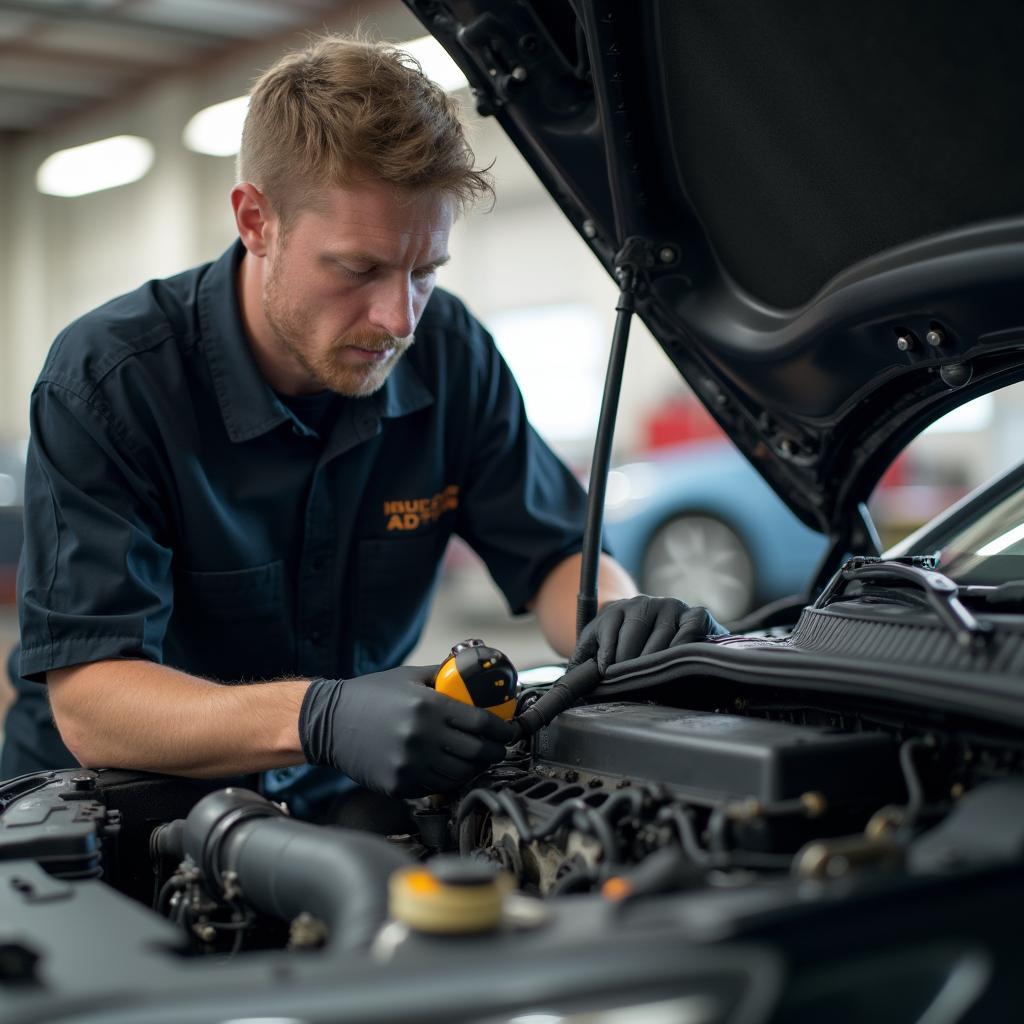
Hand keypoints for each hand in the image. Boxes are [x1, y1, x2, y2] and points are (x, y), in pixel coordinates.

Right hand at [298, 667, 514, 797]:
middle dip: (495, 751)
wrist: (329, 722)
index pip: (482, 723)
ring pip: (460, 774)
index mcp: (428, 707)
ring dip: (474, 768)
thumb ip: (443, 676)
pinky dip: (448, 779)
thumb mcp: (408, 678)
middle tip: (499, 748)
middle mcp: (422, 737)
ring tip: (477, 760)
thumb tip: (474, 675)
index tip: (511, 731)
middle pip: (477, 752)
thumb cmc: (370, 696)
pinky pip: (436, 786)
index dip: (504, 730)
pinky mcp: (399, 784)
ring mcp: (410, 764)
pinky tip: (450, 769)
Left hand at [568, 596, 726, 672]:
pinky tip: (675, 663)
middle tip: (628, 683)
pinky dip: (681, 648)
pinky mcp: (694, 614)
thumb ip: (584, 662)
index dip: (607, 652)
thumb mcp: (601, 649)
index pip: (609, 628)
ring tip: (650, 681)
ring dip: (655, 660)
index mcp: (616, 610)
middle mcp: (642, 603)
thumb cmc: (627, 647)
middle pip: (634, 631)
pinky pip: (688, 630)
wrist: (668, 631)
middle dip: (629, 660)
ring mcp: (669, 606)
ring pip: (660, 634)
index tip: (605, 672)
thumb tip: (569, 682)